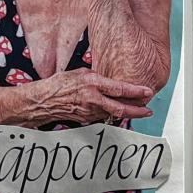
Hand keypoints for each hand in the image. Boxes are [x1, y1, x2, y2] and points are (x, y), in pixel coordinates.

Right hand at [25, 71, 153, 126]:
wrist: (43, 101)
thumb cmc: (60, 84)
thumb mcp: (80, 73)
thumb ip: (97, 76)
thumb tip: (110, 79)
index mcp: (92, 83)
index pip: (120, 89)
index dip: (137, 91)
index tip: (148, 92)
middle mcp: (93, 99)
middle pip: (121, 108)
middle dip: (138, 110)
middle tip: (149, 109)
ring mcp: (90, 112)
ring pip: (114, 114)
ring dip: (128, 113)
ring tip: (140, 111)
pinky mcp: (87, 119)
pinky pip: (104, 116)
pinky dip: (114, 114)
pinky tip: (120, 112)